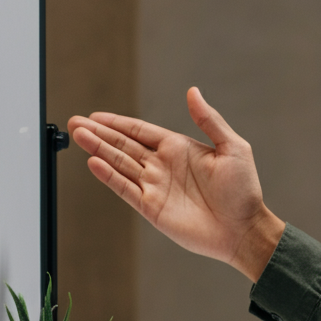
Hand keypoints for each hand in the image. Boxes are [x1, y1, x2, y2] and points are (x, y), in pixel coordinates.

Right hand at [67, 88, 284, 281]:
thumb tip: (193, 92)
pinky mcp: (151, 207)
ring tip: (78, 135)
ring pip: (120, 163)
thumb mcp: (233, 147)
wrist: (243, 228)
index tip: (96, 115)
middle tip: (76, 122)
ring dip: (98, 150)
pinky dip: (109, 176)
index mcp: (180, 148)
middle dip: (99, 133)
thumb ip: (209, 120)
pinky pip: (125, 189)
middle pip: (124, 145)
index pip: (141, 131)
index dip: (118, 122)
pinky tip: (93, 163)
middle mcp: (163, 166)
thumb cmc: (244, 190)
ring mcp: (155, 186)